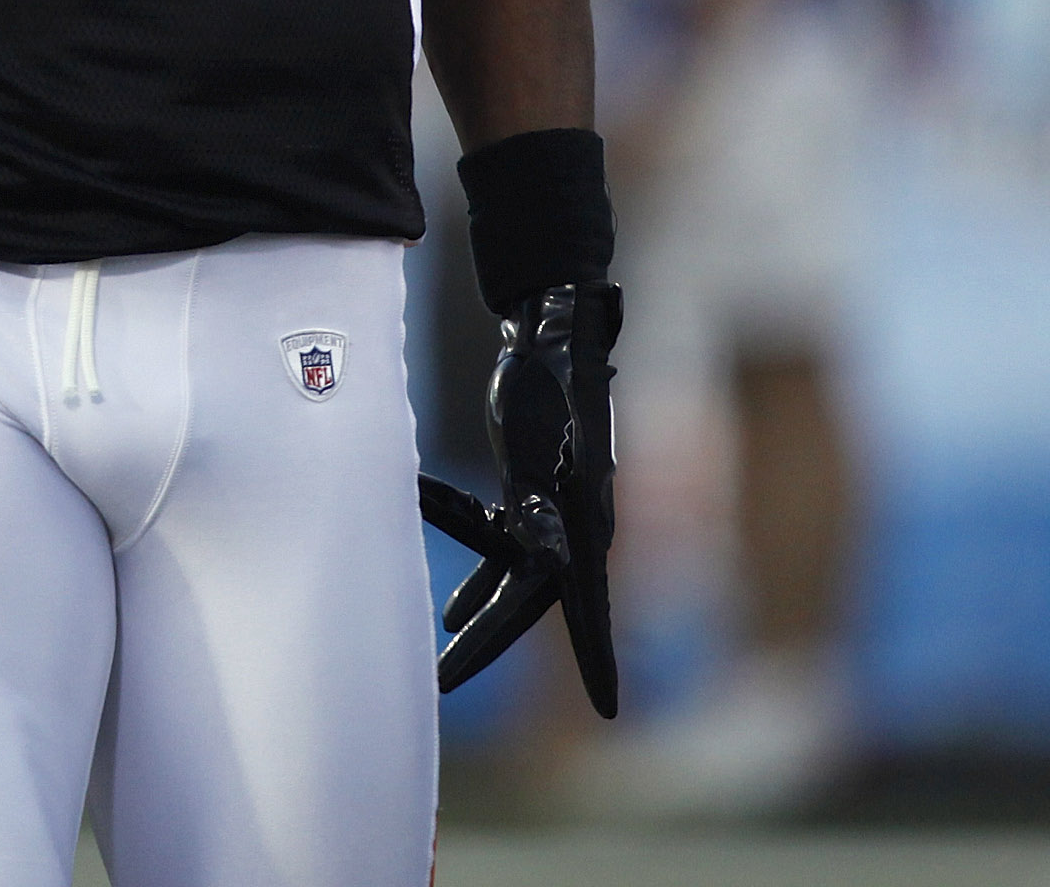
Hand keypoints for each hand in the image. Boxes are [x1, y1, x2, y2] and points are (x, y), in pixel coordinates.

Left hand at [420, 279, 620, 713]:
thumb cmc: (552, 390)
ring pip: (510, 579)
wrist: (554, 342)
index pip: (588, 609)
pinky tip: (452, 610)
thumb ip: (536, 500)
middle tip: (441, 680)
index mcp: (583, 526)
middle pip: (527, 603)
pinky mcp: (527, 497)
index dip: (596, 660)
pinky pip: (499, 549)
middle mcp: (573, 530)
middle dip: (486, 646)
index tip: (608, 708)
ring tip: (442, 653)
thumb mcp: (541, 449)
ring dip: (477, 611)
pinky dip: (477, 577)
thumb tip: (532, 545)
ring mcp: (551, 515)